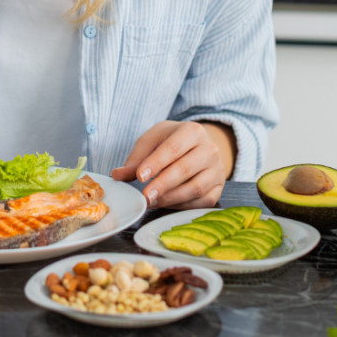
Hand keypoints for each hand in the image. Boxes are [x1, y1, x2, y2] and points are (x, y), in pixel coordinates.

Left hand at [110, 121, 233, 208]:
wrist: (200, 146)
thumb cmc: (173, 142)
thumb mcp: (153, 140)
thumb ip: (136, 158)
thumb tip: (117, 175)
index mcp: (193, 131)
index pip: (173, 148)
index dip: (155, 163)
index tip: (139, 176)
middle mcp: (210, 149)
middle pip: (185, 169)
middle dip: (162, 185)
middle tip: (145, 196)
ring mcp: (217, 170)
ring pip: (195, 188)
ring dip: (171, 198)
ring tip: (151, 202)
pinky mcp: (219, 188)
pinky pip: (202, 201)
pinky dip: (183, 205)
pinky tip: (167, 204)